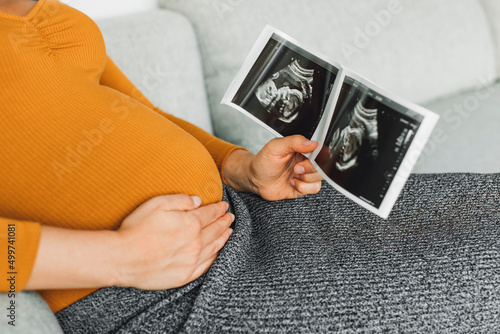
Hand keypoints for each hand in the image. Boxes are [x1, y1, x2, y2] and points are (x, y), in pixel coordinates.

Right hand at [115, 195, 233, 289]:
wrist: (123, 258)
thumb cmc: (137, 228)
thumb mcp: (158, 204)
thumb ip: (181, 200)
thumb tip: (198, 200)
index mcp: (191, 223)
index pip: (211, 214)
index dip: (219, 209)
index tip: (224, 206)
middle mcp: (196, 242)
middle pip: (216, 230)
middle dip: (224, 222)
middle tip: (230, 217)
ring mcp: (191, 261)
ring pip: (215, 247)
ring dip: (224, 238)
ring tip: (229, 232)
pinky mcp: (185, 275)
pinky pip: (206, 265)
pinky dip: (215, 256)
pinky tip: (216, 252)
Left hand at [223, 135, 322, 200]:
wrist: (255, 179)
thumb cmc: (264, 162)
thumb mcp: (275, 147)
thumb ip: (294, 142)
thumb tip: (312, 142)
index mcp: (303, 149)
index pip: (321, 150)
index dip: (318, 155)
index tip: (309, 157)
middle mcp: (306, 161)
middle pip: (323, 165)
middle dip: (310, 168)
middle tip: (296, 168)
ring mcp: (306, 175)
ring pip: (320, 177)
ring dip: (306, 178)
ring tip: (293, 175)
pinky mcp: (303, 187)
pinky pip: (314, 188)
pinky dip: (303, 187)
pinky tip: (293, 183)